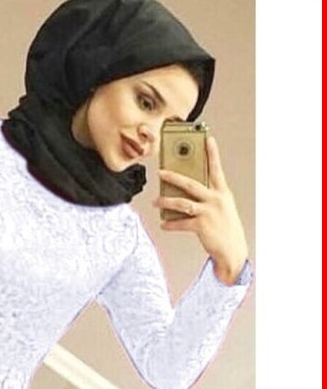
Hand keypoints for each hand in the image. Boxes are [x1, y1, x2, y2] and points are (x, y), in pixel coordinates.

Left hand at [153, 135, 248, 283]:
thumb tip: (187, 191)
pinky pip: (181, 223)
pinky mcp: (201, 226)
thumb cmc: (225, 227)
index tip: (207, 138)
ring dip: (166, 202)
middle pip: (191, 184)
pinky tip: (163, 224)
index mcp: (223, 192)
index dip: (212, 153)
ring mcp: (209, 212)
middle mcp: (216, 200)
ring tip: (155, 201)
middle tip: (161, 172)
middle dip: (174, 177)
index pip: (216, 169)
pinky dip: (170, 224)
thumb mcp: (222, 207)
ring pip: (182, 203)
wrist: (233, 250)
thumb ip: (208, 197)